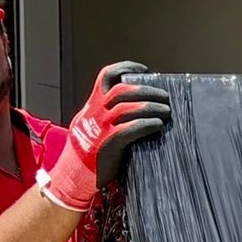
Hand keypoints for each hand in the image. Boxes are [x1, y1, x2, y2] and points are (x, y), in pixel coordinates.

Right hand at [40, 61, 171, 211]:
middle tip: (165, 96)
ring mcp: (102, 127)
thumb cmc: (89, 149)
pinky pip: (129, 129)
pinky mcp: (109, 144)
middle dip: (147, 90)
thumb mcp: (93, 123)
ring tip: (167, 111)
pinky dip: (145, 124)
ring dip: (151, 107)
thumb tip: (137, 104)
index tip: (144, 70)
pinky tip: (157, 124)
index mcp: (93, 103)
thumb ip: (108, 112)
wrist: (74, 173)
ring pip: (129, 108)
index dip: (126, 68)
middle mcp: (97, 111)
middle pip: (124, 90)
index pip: (107, 76)